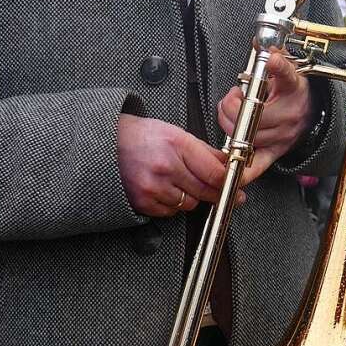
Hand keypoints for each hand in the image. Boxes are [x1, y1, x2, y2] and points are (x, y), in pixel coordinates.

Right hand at [118, 114, 233, 217]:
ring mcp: (153, 186)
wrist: (108, 144)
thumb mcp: (175, 133)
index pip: (214, 173)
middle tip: (222, 192)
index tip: (237, 188)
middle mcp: (165, 167)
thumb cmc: (142, 136)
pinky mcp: (143, 202)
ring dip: (190, 196)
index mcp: (176, 144)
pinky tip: (164, 188)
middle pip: (205, 191)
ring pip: (189, 204)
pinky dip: (172, 204)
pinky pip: (170, 212)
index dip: (229, 183)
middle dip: (215, 193)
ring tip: (178, 181)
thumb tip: (226, 165)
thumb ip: (203, 150)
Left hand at [217, 49, 312, 182]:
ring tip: (233, 113)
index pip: (285, 75)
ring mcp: (283, 137)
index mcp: (293, 89)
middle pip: (251, 115)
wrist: (313, 111)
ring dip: (229, 125)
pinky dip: (243, 169)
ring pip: (246, 137)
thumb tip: (262, 45)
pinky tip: (229, 166)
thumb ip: (275, 58)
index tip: (270, 59)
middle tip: (232, 97)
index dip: (276, 66)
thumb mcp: (288, 69)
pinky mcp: (277, 152)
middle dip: (230, 105)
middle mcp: (289, 115)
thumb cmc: (294, 90)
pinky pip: (258, 165)